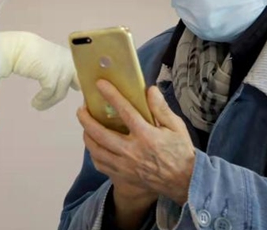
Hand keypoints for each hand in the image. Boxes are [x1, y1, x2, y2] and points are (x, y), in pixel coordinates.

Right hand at [0, 32, 79, 110]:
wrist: (18, 48)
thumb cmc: (34, 54)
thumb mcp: (55, 62)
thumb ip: (66, 71)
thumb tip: (77, 87)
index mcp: (73, 58)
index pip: (85, 75)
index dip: (83, 87)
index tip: (75, 95)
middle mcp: (70, 62)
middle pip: (79, 84)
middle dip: (78, 94)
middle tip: (72, 104)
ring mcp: (61, 68)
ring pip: (60, 93)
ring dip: (49, 102)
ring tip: (38, 105)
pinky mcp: (51, 75)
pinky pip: (48, 93)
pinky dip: (41, 100)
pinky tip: (35, 103)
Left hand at [77, 81, 195, 205]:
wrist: (184, 182)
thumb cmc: (180, 151)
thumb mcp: (176, 127)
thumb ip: (161, 108)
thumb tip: (150, 90)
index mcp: (147, 136)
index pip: (125, 111)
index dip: (111, 95)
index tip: (100, 84)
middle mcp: (132, 151)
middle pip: (100, 133)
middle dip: (86, 119)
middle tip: (81, 108)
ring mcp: (125, 166)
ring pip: (96, 150)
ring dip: (87, 135)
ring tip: (85, 125)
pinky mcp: (122, 176)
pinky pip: (100, 164)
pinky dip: (93, 153)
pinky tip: (94, 144)